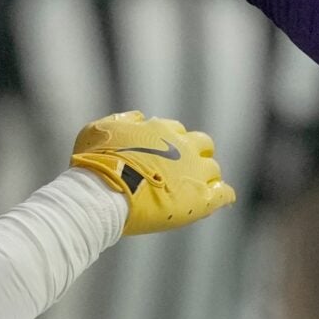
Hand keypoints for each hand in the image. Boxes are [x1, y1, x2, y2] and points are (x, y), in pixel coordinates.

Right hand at [70, 112, 237, 234]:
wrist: (102, 192)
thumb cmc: (95, 162)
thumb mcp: (101, 129)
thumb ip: (124, 120)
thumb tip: (140, 117)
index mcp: (162, 129)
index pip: (176, 131)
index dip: (169, 143)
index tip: (159, 155)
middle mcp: (184, 146)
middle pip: (203, 145)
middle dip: (195, 154)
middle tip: (180, 171)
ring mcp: (195, 172)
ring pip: (212, 170)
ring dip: (205, 177)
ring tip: (190, 192)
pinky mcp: (201, 199)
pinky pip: (223, 194)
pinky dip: (222, 196)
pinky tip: (215, 201)